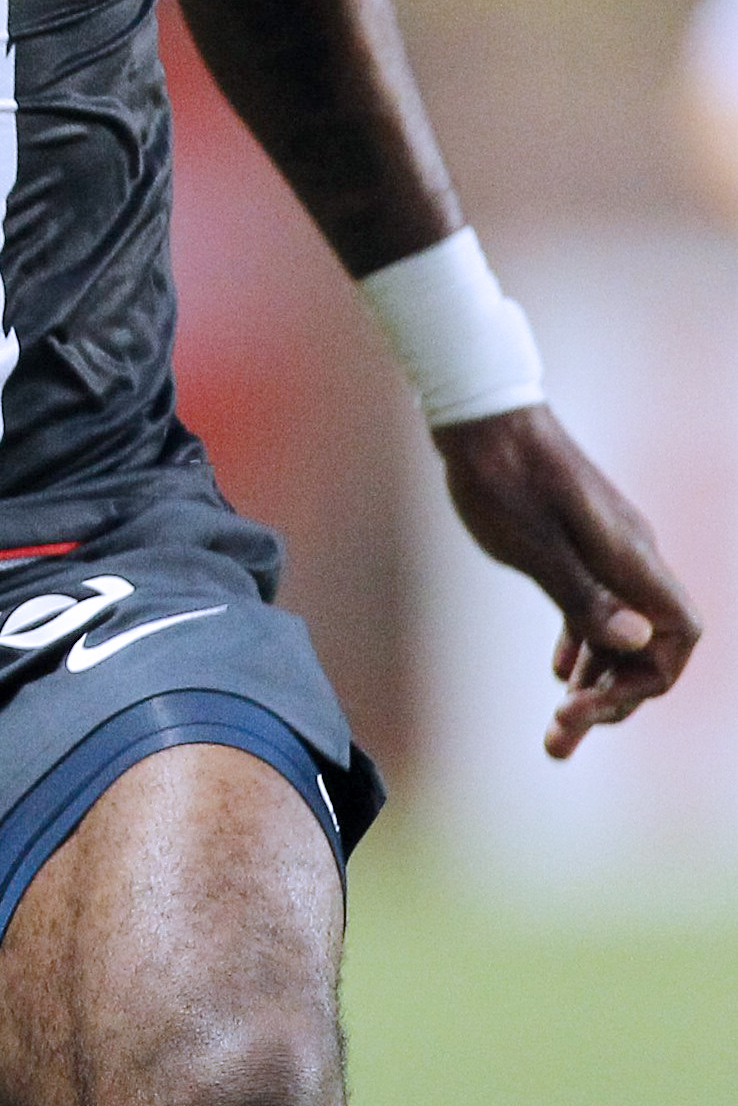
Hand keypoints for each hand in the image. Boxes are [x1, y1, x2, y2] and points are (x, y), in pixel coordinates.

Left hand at [435, 403, 700, 757]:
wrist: (478, 412)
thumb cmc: (500, 475)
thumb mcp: (531, 542)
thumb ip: (583, 594)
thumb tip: (637, 642)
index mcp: (631, 557)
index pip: (676, 637)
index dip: (647, 682)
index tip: (589, 708)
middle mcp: (631, 555)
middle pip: (649, 645)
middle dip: (614, 699)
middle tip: (561, 741)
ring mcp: (608, 549)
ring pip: (619, 630)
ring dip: (595, 681)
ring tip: (558, 727)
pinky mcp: (579, 542)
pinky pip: (598, 607)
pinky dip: (584, 644)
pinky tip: (559, 671)